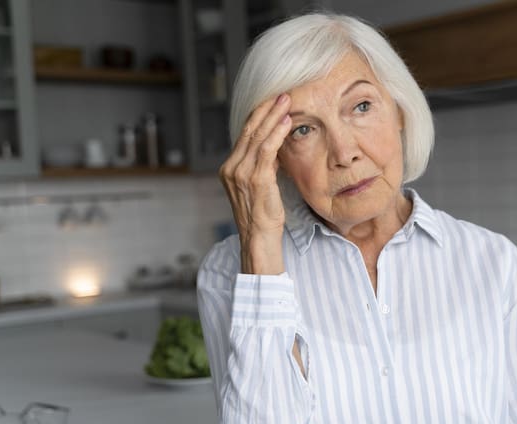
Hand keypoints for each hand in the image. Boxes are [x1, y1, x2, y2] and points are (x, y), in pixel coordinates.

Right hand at [218, 94, 292, 273]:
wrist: (259, 238)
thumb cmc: (263, 215)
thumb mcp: (260, 185)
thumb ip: (263, 166)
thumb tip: (275, 147)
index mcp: (230, 168)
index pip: (244, 135)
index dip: (258, 116)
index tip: (271, 101)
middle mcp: (231, 168)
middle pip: (249, 130)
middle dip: (266, 109)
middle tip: (281, 93)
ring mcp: (241, 173)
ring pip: (257, 136)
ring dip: (273, 116)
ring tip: (286, 100)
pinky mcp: (255, 179)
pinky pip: (267, 150)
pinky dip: (277, 133)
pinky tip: (287, 122)